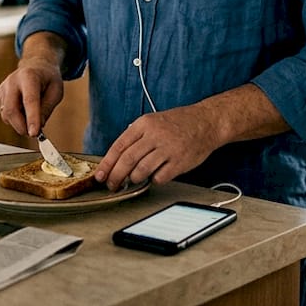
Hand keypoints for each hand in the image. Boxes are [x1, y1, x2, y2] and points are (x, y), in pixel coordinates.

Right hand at [0, 59, 62, 136]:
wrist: (36, 66)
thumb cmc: (47, 79)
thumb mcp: (56, 91)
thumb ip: (47, 108)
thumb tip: (38, 126)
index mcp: (29, 76)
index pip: (29, 100)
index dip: (32, 118)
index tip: (34, 133)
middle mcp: (13, 80)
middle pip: (12, 110)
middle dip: (22, 126)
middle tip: (34, 133)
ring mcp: (4, 88)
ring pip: (6, 115)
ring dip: (19, 123)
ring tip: (32, 118)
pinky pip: (5, 114)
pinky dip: (15, 119)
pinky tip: (24, 111)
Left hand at [94, 105, 221, 190]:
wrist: (206, 122)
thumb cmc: (178, 122)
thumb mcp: (153, 121)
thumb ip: (136, 136)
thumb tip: (116, 157)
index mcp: (144, 124)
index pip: (118, 146)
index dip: (107, 164)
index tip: (100, 176)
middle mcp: (155, 135)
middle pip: (127, 160)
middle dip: (116, 176)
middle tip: (112, 185)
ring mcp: (168, 149)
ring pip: (141, 171)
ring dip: (134, 179)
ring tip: (133, 180)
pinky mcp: (179, 162)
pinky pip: (160, 178)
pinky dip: (154, 180)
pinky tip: (155, 176)